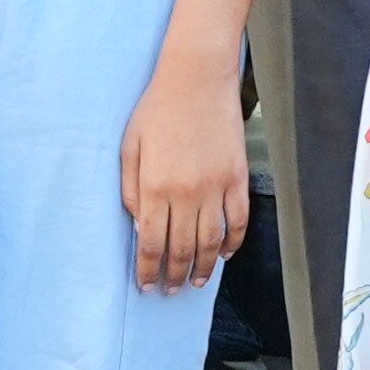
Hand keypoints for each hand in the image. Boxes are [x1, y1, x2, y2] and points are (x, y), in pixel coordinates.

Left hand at [117, 53, 249, 292]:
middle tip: (170, 291)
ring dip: (203, 267)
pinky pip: (238, 220)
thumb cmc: (157, 109)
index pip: (151, 244)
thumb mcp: (130, 147)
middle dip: (174, 275)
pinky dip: (233, 242)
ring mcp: (216, 186)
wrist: (197, 79)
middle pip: (181, 248)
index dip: (149, 270)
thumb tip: (140, 225)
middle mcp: (187, 193)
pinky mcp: (237, 177)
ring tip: (195, 281)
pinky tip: (225, 255)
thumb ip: (131, 189)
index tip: (147, 285)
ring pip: (212, 241)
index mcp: (155, 187)